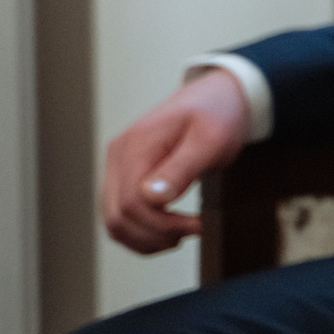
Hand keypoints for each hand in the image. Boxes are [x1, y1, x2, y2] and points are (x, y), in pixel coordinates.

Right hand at [99, 69, 249, 252]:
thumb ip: (182, 167)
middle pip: (118, 217)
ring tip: (180, 235)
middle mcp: (118, 156)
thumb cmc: (218, 113)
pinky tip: (168, 230)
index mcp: (136, 145)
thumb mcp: (210, 139)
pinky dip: (141, 231)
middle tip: (191, 233)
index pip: (132, 203)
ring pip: (114, 221)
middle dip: (155, 236)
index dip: (163, 225)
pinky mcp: (125, 175)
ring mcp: (118, 166)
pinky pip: (121, 214)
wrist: (219, 95)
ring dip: (145, 238)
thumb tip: (152, 198)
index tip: (199, 226)